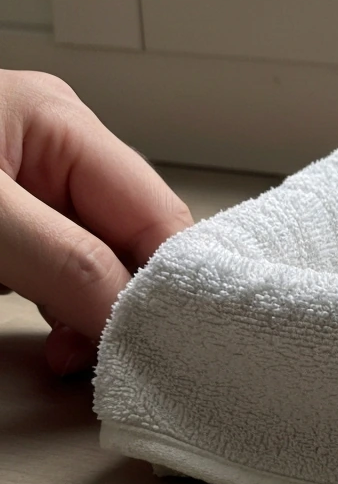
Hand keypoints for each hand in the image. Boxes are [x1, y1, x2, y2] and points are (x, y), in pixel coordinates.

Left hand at [0, 70, 191, 374]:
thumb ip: (60, 257)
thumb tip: (127, 309)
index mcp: (62, 125)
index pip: (153, 209)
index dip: (172, 274)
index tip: (174, 335)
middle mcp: (55, 155)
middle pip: (130, 238)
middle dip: (127, 300)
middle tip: (118, 358)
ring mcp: (28, 194)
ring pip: (94, 263)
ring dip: (90, 316)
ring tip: (70, 357)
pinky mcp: (5, 232)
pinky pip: (56, 274)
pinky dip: (60, 313)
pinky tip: (53, 340)